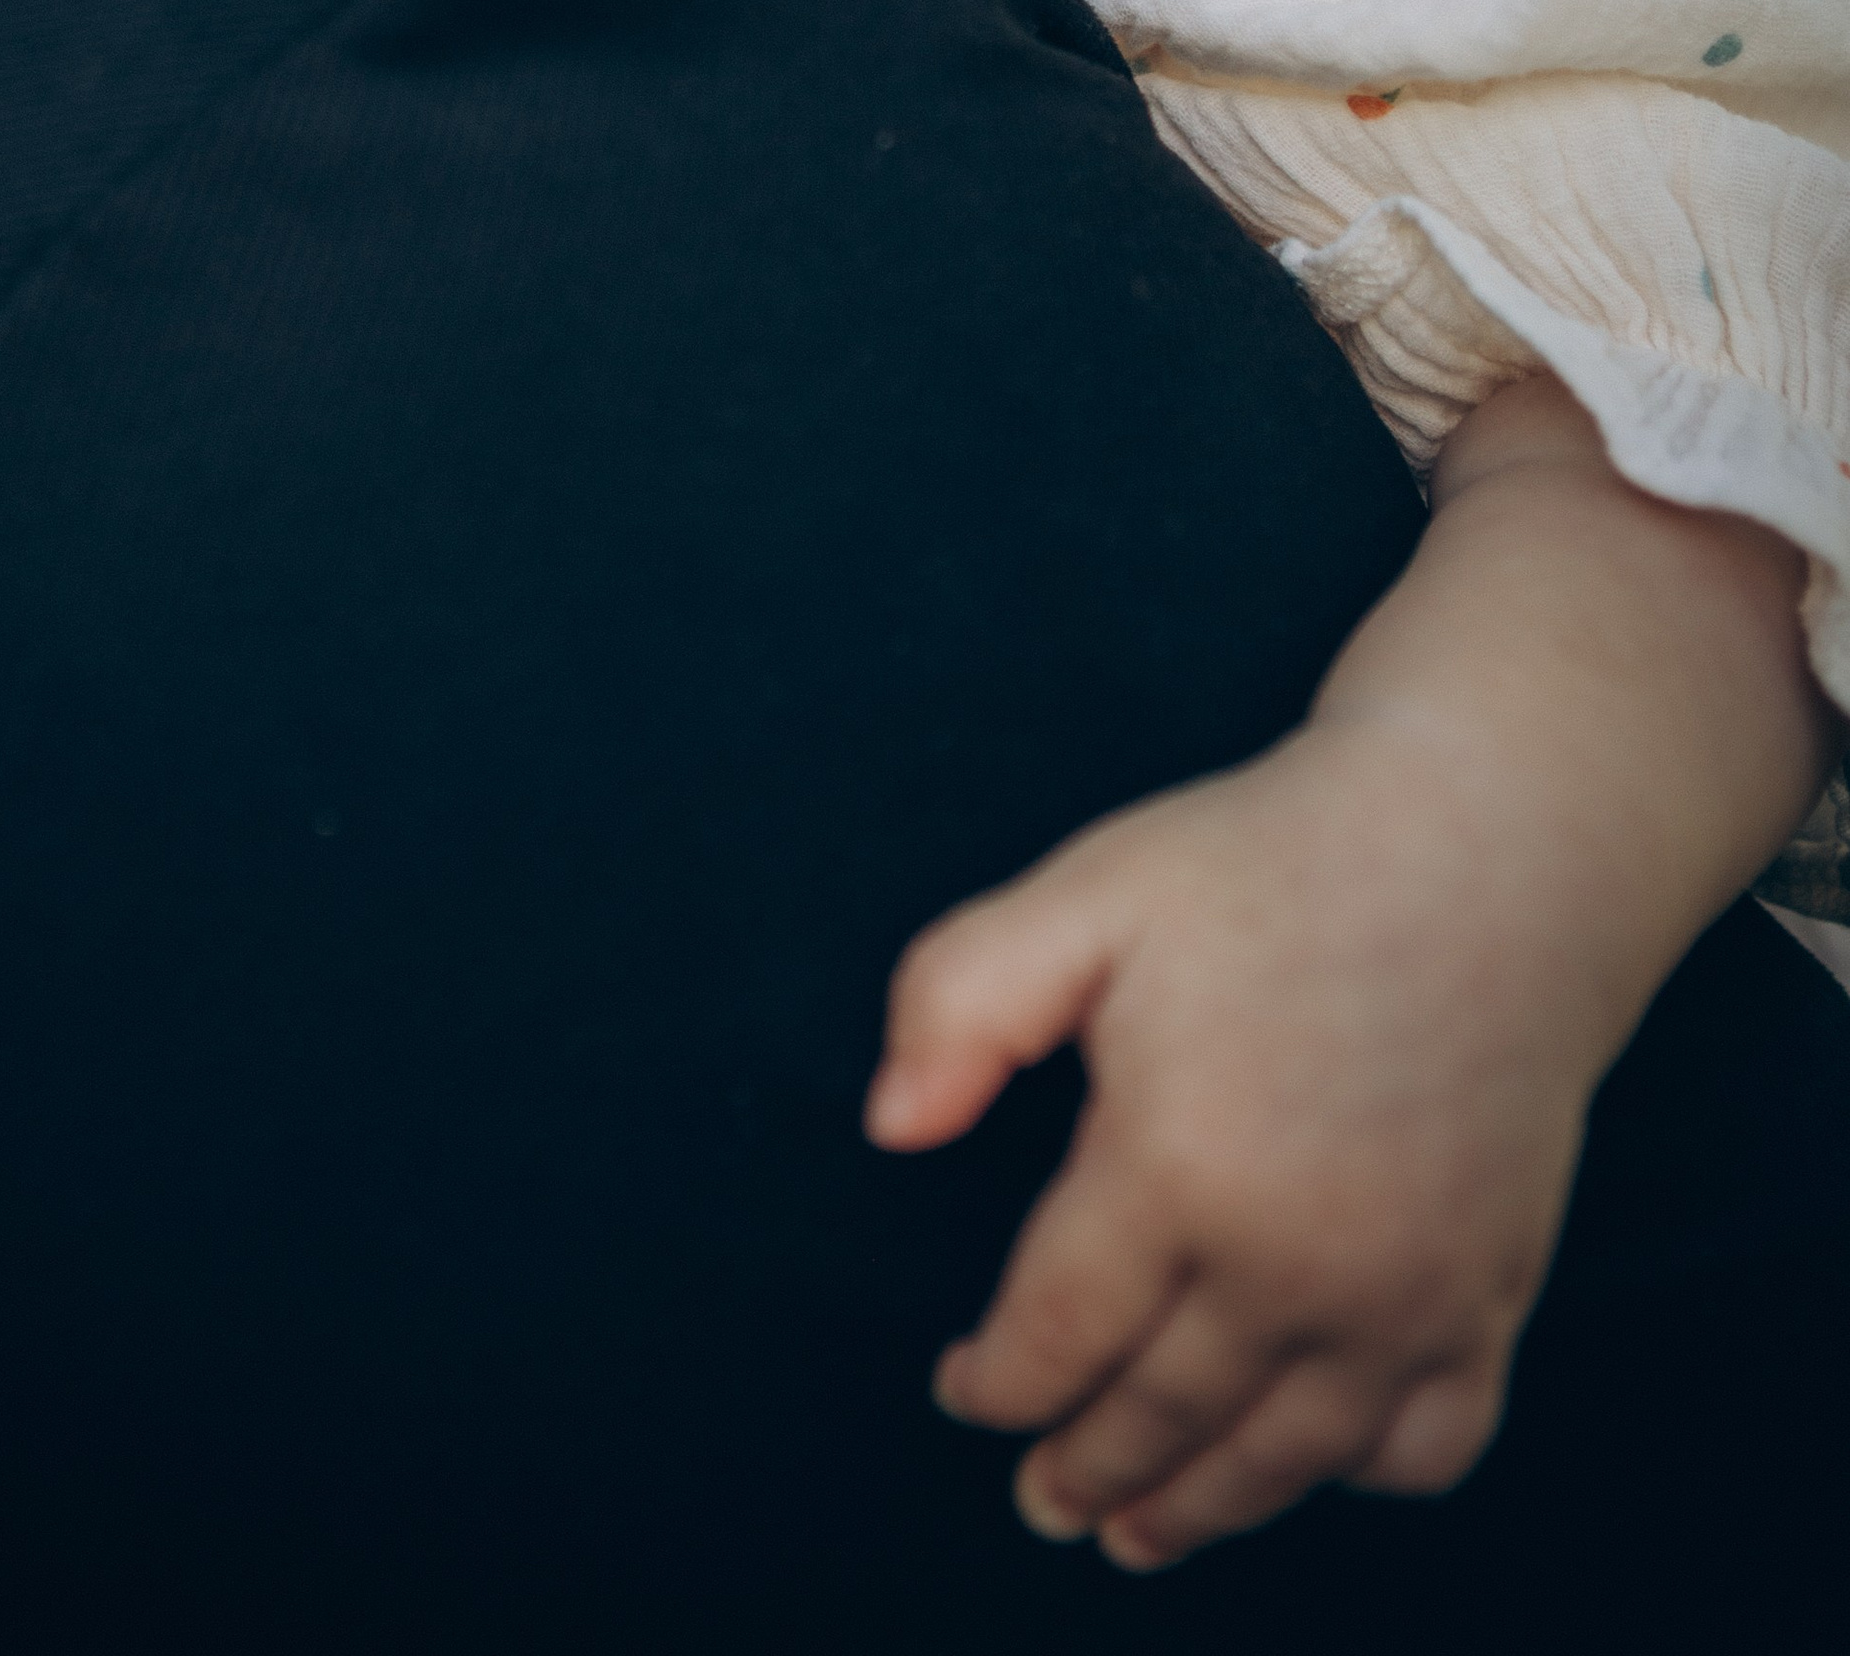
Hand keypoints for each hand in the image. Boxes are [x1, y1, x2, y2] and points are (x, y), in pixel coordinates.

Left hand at [864, 724, 1604, 1570]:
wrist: (1490, 849)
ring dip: (1200, 1508)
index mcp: (1176, 1171)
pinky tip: (1308, 1456)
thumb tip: (889, 1130)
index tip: (960, 1391)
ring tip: (1138, 1532)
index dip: (996, 1383)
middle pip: (1161, 1417)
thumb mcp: (1085, 894)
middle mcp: (1295, 1264)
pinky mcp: (1491, 1292)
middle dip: (1085, 1470)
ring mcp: (1406, 1294)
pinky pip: (1425, 1441)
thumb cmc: (1271, 865)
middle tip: (1042, 1501)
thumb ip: (958, 1003)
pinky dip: (1361, 1470)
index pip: (1056, 1336)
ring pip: (1283, 1459)